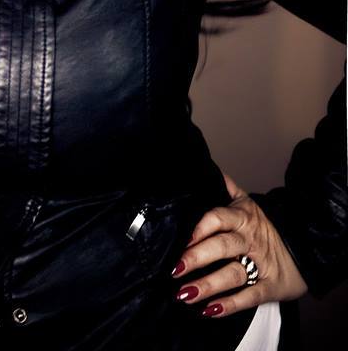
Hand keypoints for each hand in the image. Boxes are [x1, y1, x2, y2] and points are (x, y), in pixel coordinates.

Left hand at [171, 172, 307, 318]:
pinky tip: (210, 310)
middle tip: (175, 269)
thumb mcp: (248, 203)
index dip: (199, 228)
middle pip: (222, 247)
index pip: (218, 218)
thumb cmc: (265, 228)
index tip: (180, 238)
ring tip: (185, 294)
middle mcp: (249, 240)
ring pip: (233, 273)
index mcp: (242, 217)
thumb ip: (227, 188)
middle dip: (197, 258)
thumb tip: (209, 169)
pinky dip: (230, 305)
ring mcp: (260, 264)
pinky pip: (250, 297)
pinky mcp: (270, 287)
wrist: (304, 249)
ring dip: (208, 285)